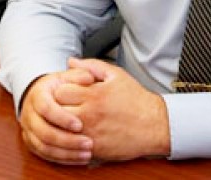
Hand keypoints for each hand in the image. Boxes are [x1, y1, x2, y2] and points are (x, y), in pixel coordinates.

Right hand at [19, 67, 96, 164]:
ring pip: (43, 146)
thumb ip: (79, 75)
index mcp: (37, 96)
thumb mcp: (66, 76)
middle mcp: (29, 114)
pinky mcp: (32, 142)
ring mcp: (29, 130)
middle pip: (43, 132)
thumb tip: (89, 78)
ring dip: (66, 152)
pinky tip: (79, 158)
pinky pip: (44, 154)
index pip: (46, 108)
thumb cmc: (57, 86)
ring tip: (87, 154)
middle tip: (88, 143)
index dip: (62, 118)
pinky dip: (62, 158)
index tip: (80, 125)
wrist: (40, 94)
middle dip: (67, 140)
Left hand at [54, 57, 170, 161]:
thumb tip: (71, 61)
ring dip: (62, 124)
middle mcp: (90, 114)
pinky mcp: (94, 148)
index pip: (60, 91)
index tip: (69, 91)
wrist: (154, 124)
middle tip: (68, 105)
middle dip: (58, 107)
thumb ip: (91, 66)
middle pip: (56, 110)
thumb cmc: (136, 99)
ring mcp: (90, 133)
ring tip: (71, 119)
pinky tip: (79, 132)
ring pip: (60, 129)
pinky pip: (71, 145)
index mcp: (94, 94)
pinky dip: (70, 138)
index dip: (62, 89)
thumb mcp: (117, 75)